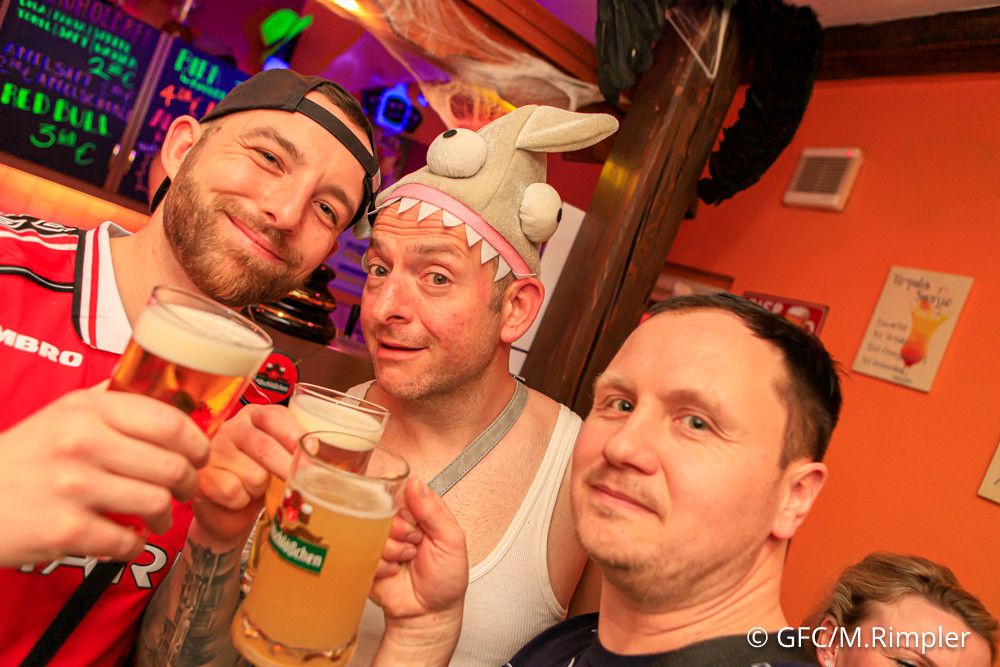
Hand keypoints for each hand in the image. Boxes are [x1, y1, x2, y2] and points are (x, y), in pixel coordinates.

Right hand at [0, 385, 208, 566]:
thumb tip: (173, 392)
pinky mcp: (64, 530)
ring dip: (165, 516)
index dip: (198, 442)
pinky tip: (127, 538)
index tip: (200, 454)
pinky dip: (134, 545)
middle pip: (173, 466)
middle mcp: (83, 443)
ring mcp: (74, 488)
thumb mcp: (64, 413)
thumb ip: (114, 402)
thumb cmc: (26, 457)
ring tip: (157, 517)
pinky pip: (127, 541)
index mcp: (88, 410)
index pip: (170, 421)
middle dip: (189, 483)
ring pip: (157, 504)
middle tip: (184, 489)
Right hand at [190, 404, 303, 546]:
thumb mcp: (278, 455)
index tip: (313, 450)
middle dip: (288, 467)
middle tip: (303, 480)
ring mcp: (212, 452)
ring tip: (254, 488)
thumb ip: (295, 447)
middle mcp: (230, 428)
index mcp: (253, 416)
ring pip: (253, 475)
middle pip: (265, 447)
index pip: (274, 416)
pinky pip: (234, 492)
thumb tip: (318, 451)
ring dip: (261, 489)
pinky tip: (237, 497)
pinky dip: (242, 501)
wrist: (226, 509)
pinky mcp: (202, 478)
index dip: (295, 434)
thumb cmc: (258, 476)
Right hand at [371, 477, 467, 664]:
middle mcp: (398, 522)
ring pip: (370, 528)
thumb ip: (433, 511)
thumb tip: (414, 483)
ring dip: (392, 548)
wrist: (430, 615)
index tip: (413, 517)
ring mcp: (381, 540)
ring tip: (407, 560)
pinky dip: (381, 564)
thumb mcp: (452, 541)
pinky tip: (394, 571)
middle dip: (399, 527)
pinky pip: (362, 552)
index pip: (401, 487)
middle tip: (414, 541)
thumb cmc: (446, 579)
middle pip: (382, 505)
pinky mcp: (366, 559)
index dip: (403, 500)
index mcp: (420, 511)